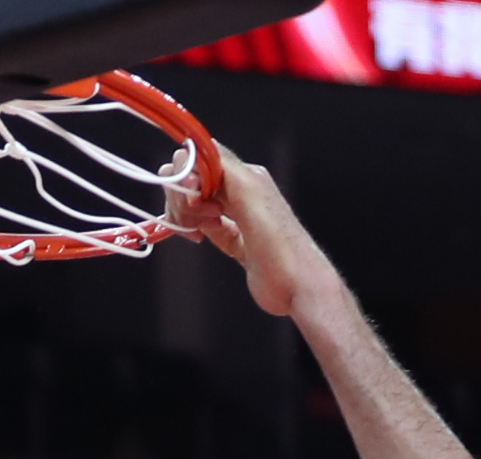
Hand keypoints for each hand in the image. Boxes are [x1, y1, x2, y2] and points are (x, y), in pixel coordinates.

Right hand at [162, 143, 332, 318]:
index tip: (190, 195)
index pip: (202, 156)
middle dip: (183, 195)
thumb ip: (225, 169)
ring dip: (186, 213)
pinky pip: (203, 224)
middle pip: (194, 179)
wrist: (298, 286)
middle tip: (196, 217)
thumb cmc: (281, 246)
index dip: (188, 172)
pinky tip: (201, 237)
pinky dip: (194, 228)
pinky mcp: (234, 240)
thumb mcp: (250, 196)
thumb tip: (198, 148)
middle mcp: (241, 191)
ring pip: (195, 202)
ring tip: (199, 231)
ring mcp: (236, 216)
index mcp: (247, 177)